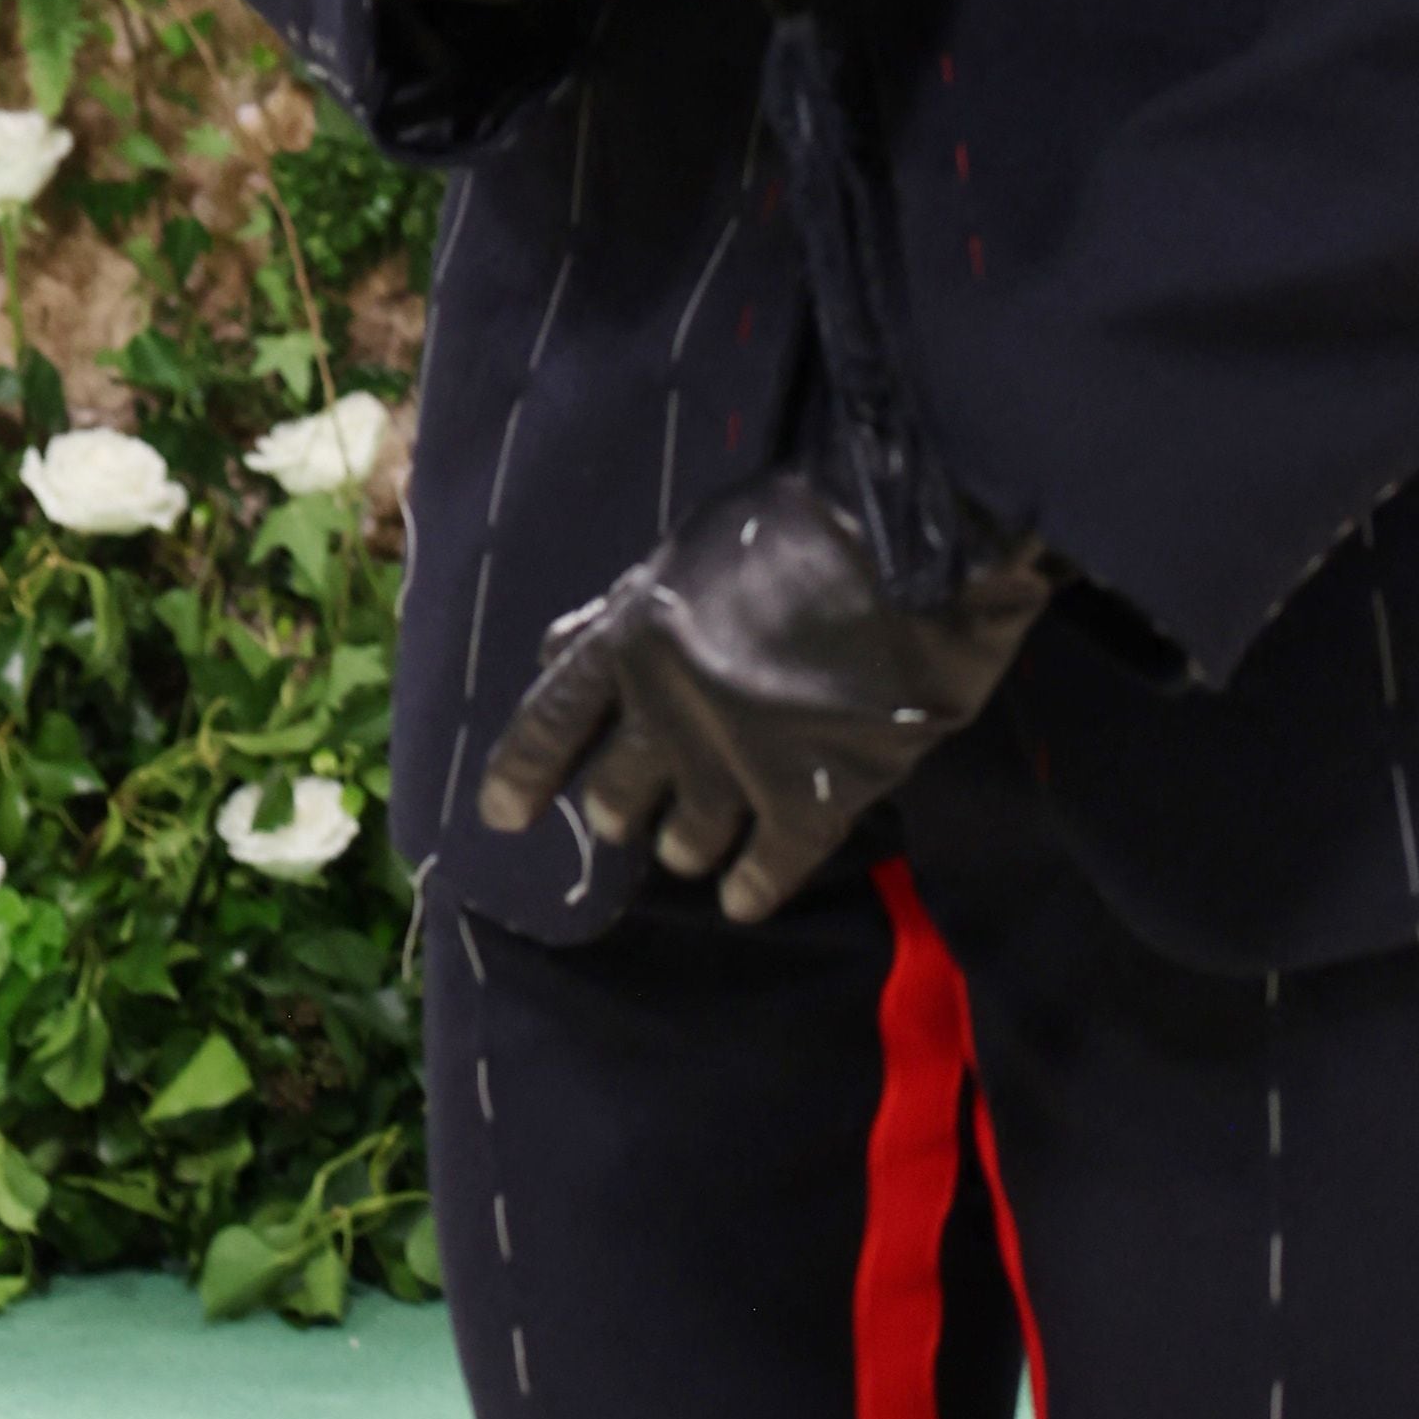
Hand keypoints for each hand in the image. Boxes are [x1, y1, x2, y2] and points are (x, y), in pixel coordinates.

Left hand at [479, 473, 1056, 923]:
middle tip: (629, 813)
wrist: (917, 544)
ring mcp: (739, 759)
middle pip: (614, 796)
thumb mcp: (692, 547)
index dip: (520, 775)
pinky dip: (752, 886)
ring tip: (692, 847)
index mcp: (631, 638)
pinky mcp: (813, 795)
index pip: (549, 722)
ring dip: (684, 845)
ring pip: (685, 839)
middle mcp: (670, 710)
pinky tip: (745, 897)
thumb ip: (625, 607)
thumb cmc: (806, 521)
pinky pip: (767, 866)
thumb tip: (559, 645)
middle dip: (618, 807)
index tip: (502, 817)